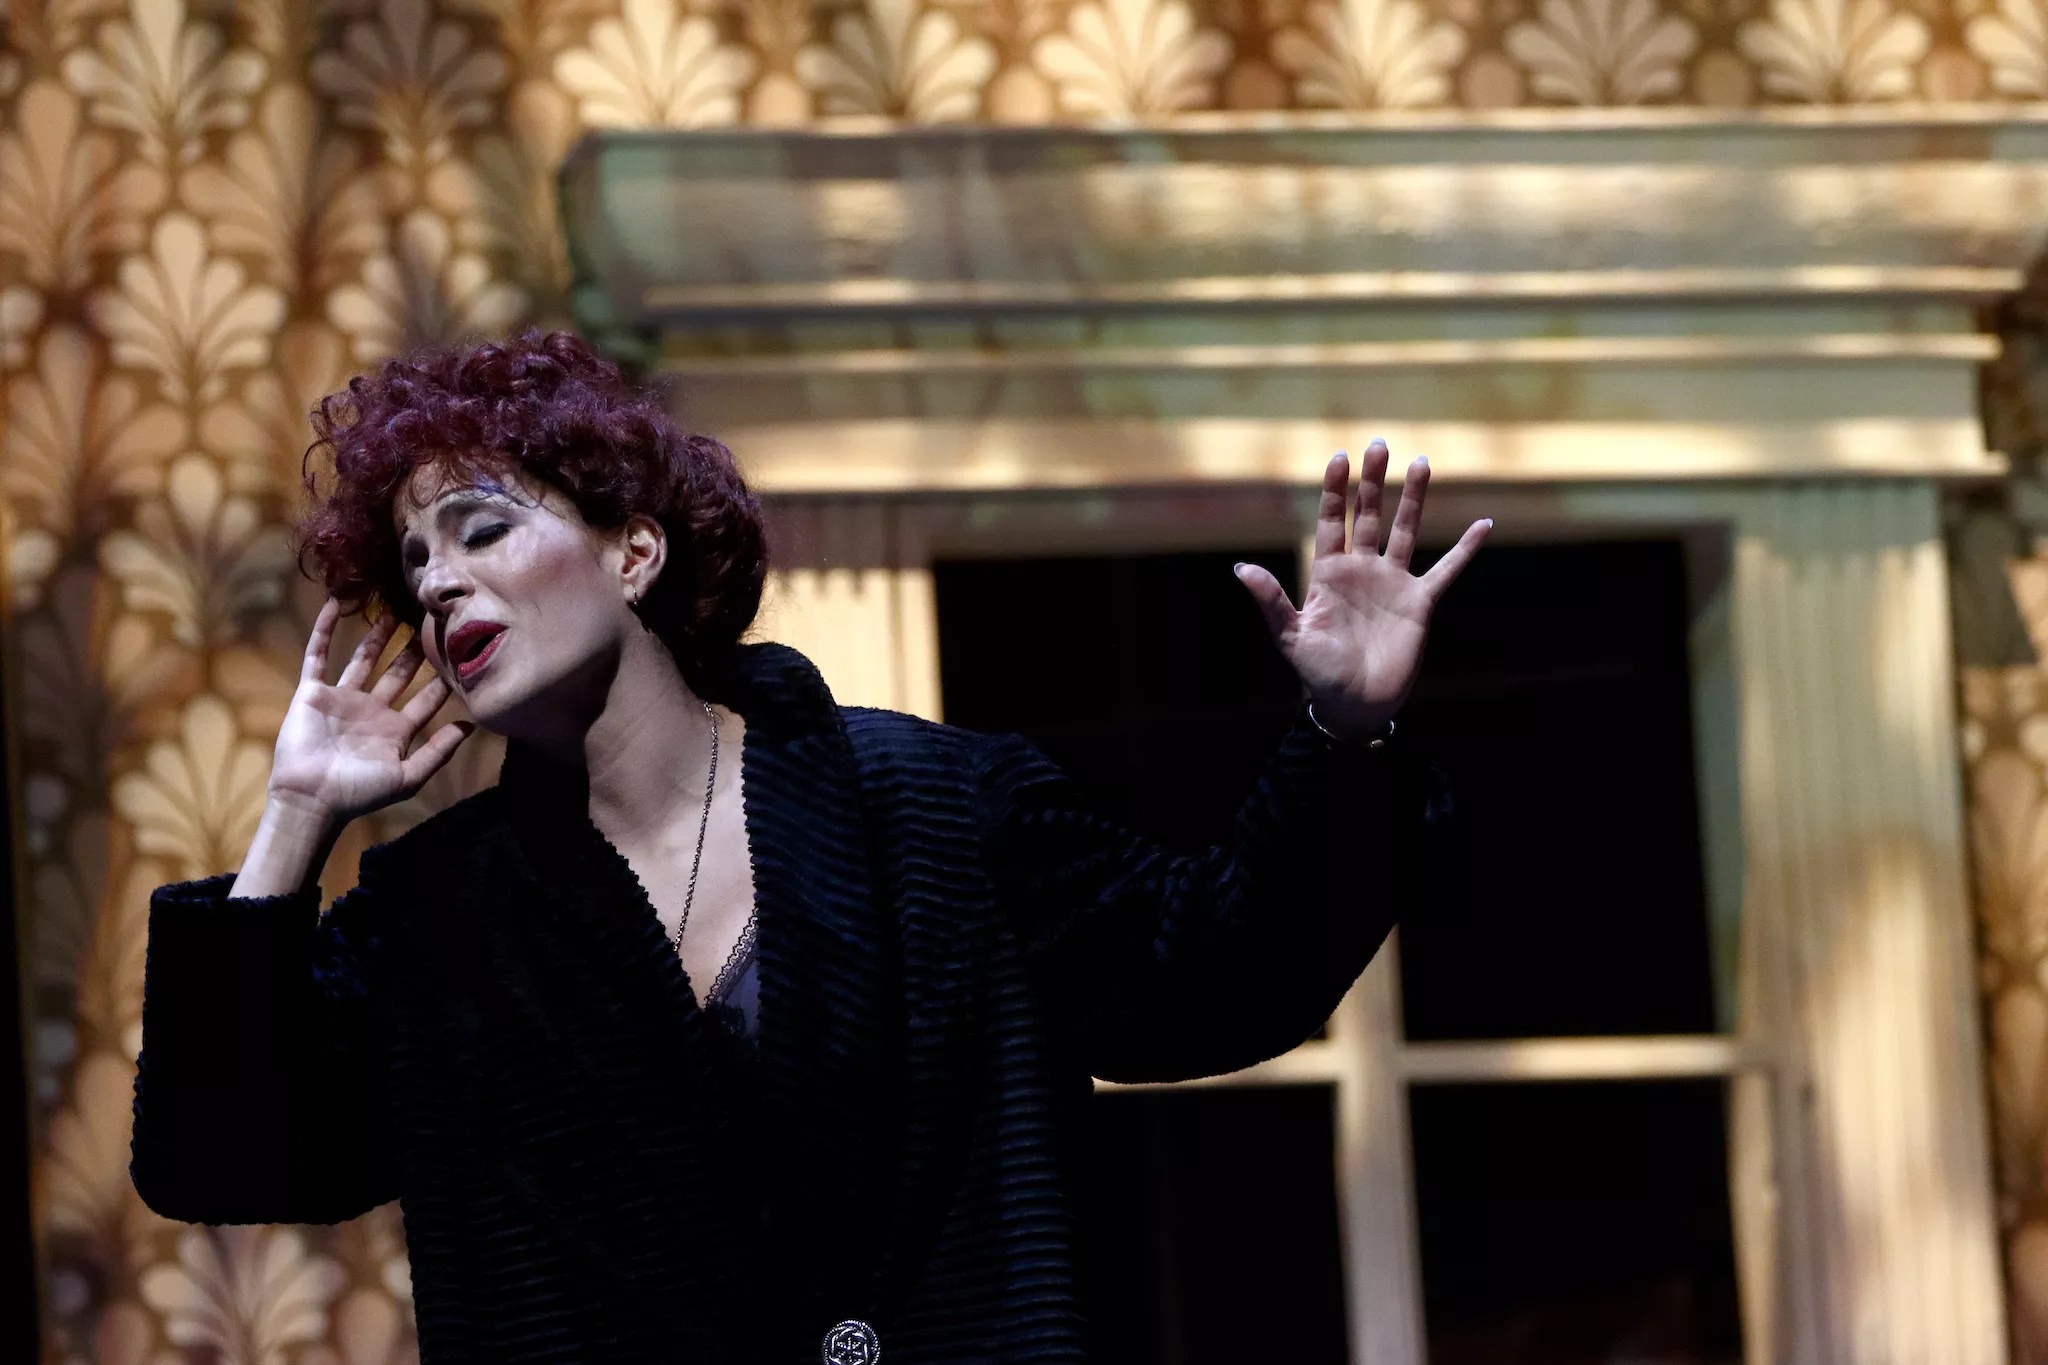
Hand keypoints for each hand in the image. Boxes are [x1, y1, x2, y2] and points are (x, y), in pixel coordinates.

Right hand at [264, 598, 474, 824]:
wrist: (311, 798)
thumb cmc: (360, 792)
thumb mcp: (409, 776)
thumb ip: (440, 751)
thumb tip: (473, 725)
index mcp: (395, 731)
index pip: (426, 699)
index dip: (442, 679)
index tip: (459, 653)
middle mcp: (371, 711)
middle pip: (397, 673)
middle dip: (413, 651)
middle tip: (430, 622)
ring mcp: (342, 699)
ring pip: (362, 659)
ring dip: (377, 636)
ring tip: (393, 611)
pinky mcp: (313, 692)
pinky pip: (318, 654)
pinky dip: (324, 630)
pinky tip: (333, 604)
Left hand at [1236, 441, 1488, 740]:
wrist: (1355, 705)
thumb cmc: (1319, 673)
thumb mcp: (1291, 636)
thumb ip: (1272, 600)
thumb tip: (1240, 568)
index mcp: (1329, 573)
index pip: (1331, 521)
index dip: (1334, 490)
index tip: (1339, 457)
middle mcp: (1361, 570)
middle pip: (1368, 515)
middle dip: (1372, 481)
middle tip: (1378, 444)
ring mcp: (1392, 583)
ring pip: (1404, 530)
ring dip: (1413, 498)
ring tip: (1421, 462)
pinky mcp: (1419, 602)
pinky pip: (1446, 570)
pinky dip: (1465, 549)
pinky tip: (1484, 524)